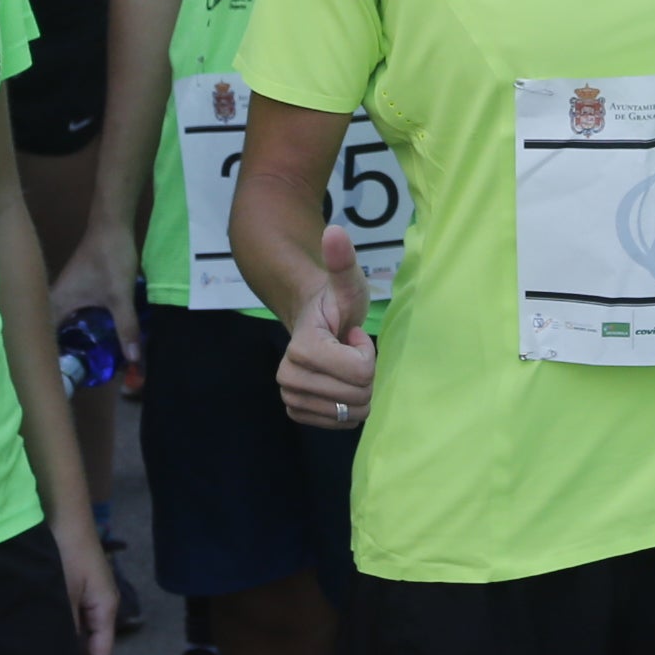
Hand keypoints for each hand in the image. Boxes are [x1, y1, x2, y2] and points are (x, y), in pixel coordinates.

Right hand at [50, 224, 141, 366]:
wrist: (112, 223)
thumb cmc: (110, 258)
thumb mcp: (120, 296)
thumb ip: (126, 326)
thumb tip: (133, 359)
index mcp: (57, 302)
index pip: (43, 337)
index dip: (48, 357)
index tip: (58, 378)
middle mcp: (56, 297)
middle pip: (52, 330)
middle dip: (63, 351)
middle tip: (77, 374)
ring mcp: (66, 291)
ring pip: (63, 321)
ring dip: (72, 338)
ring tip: (84, 361)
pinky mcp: (78, 286)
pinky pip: (73, 312)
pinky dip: (81, 325)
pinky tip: (94, 335)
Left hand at [53, 510, 120, 654]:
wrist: (63, 513)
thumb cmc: (66, 553)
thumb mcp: (63, 595)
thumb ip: (64, 628)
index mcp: (106, 609)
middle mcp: (102, 605)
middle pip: (93, 646)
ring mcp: (90, 595)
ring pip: (80, 631)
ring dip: (64, 644)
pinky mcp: (77, 585)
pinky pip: (72, 616)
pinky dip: (60, 627)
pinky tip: (39, 629)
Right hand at [275, 223, 375, 428]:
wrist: (312, 322)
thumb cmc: (334, 303)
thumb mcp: (347, 282)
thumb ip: (341, 260)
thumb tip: (335, 231)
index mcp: (302, 350)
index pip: (361, 373)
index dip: (365, 353)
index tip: (351, 336)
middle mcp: (289, 379)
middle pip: (357, 397)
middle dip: (364, 374)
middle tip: (349, 351)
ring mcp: (291, 399)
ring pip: (350, 413)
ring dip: (357, 391)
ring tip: (344, 365)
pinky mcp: (297, 413)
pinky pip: (339, 424)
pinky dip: (347, 407)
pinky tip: (340, 384)